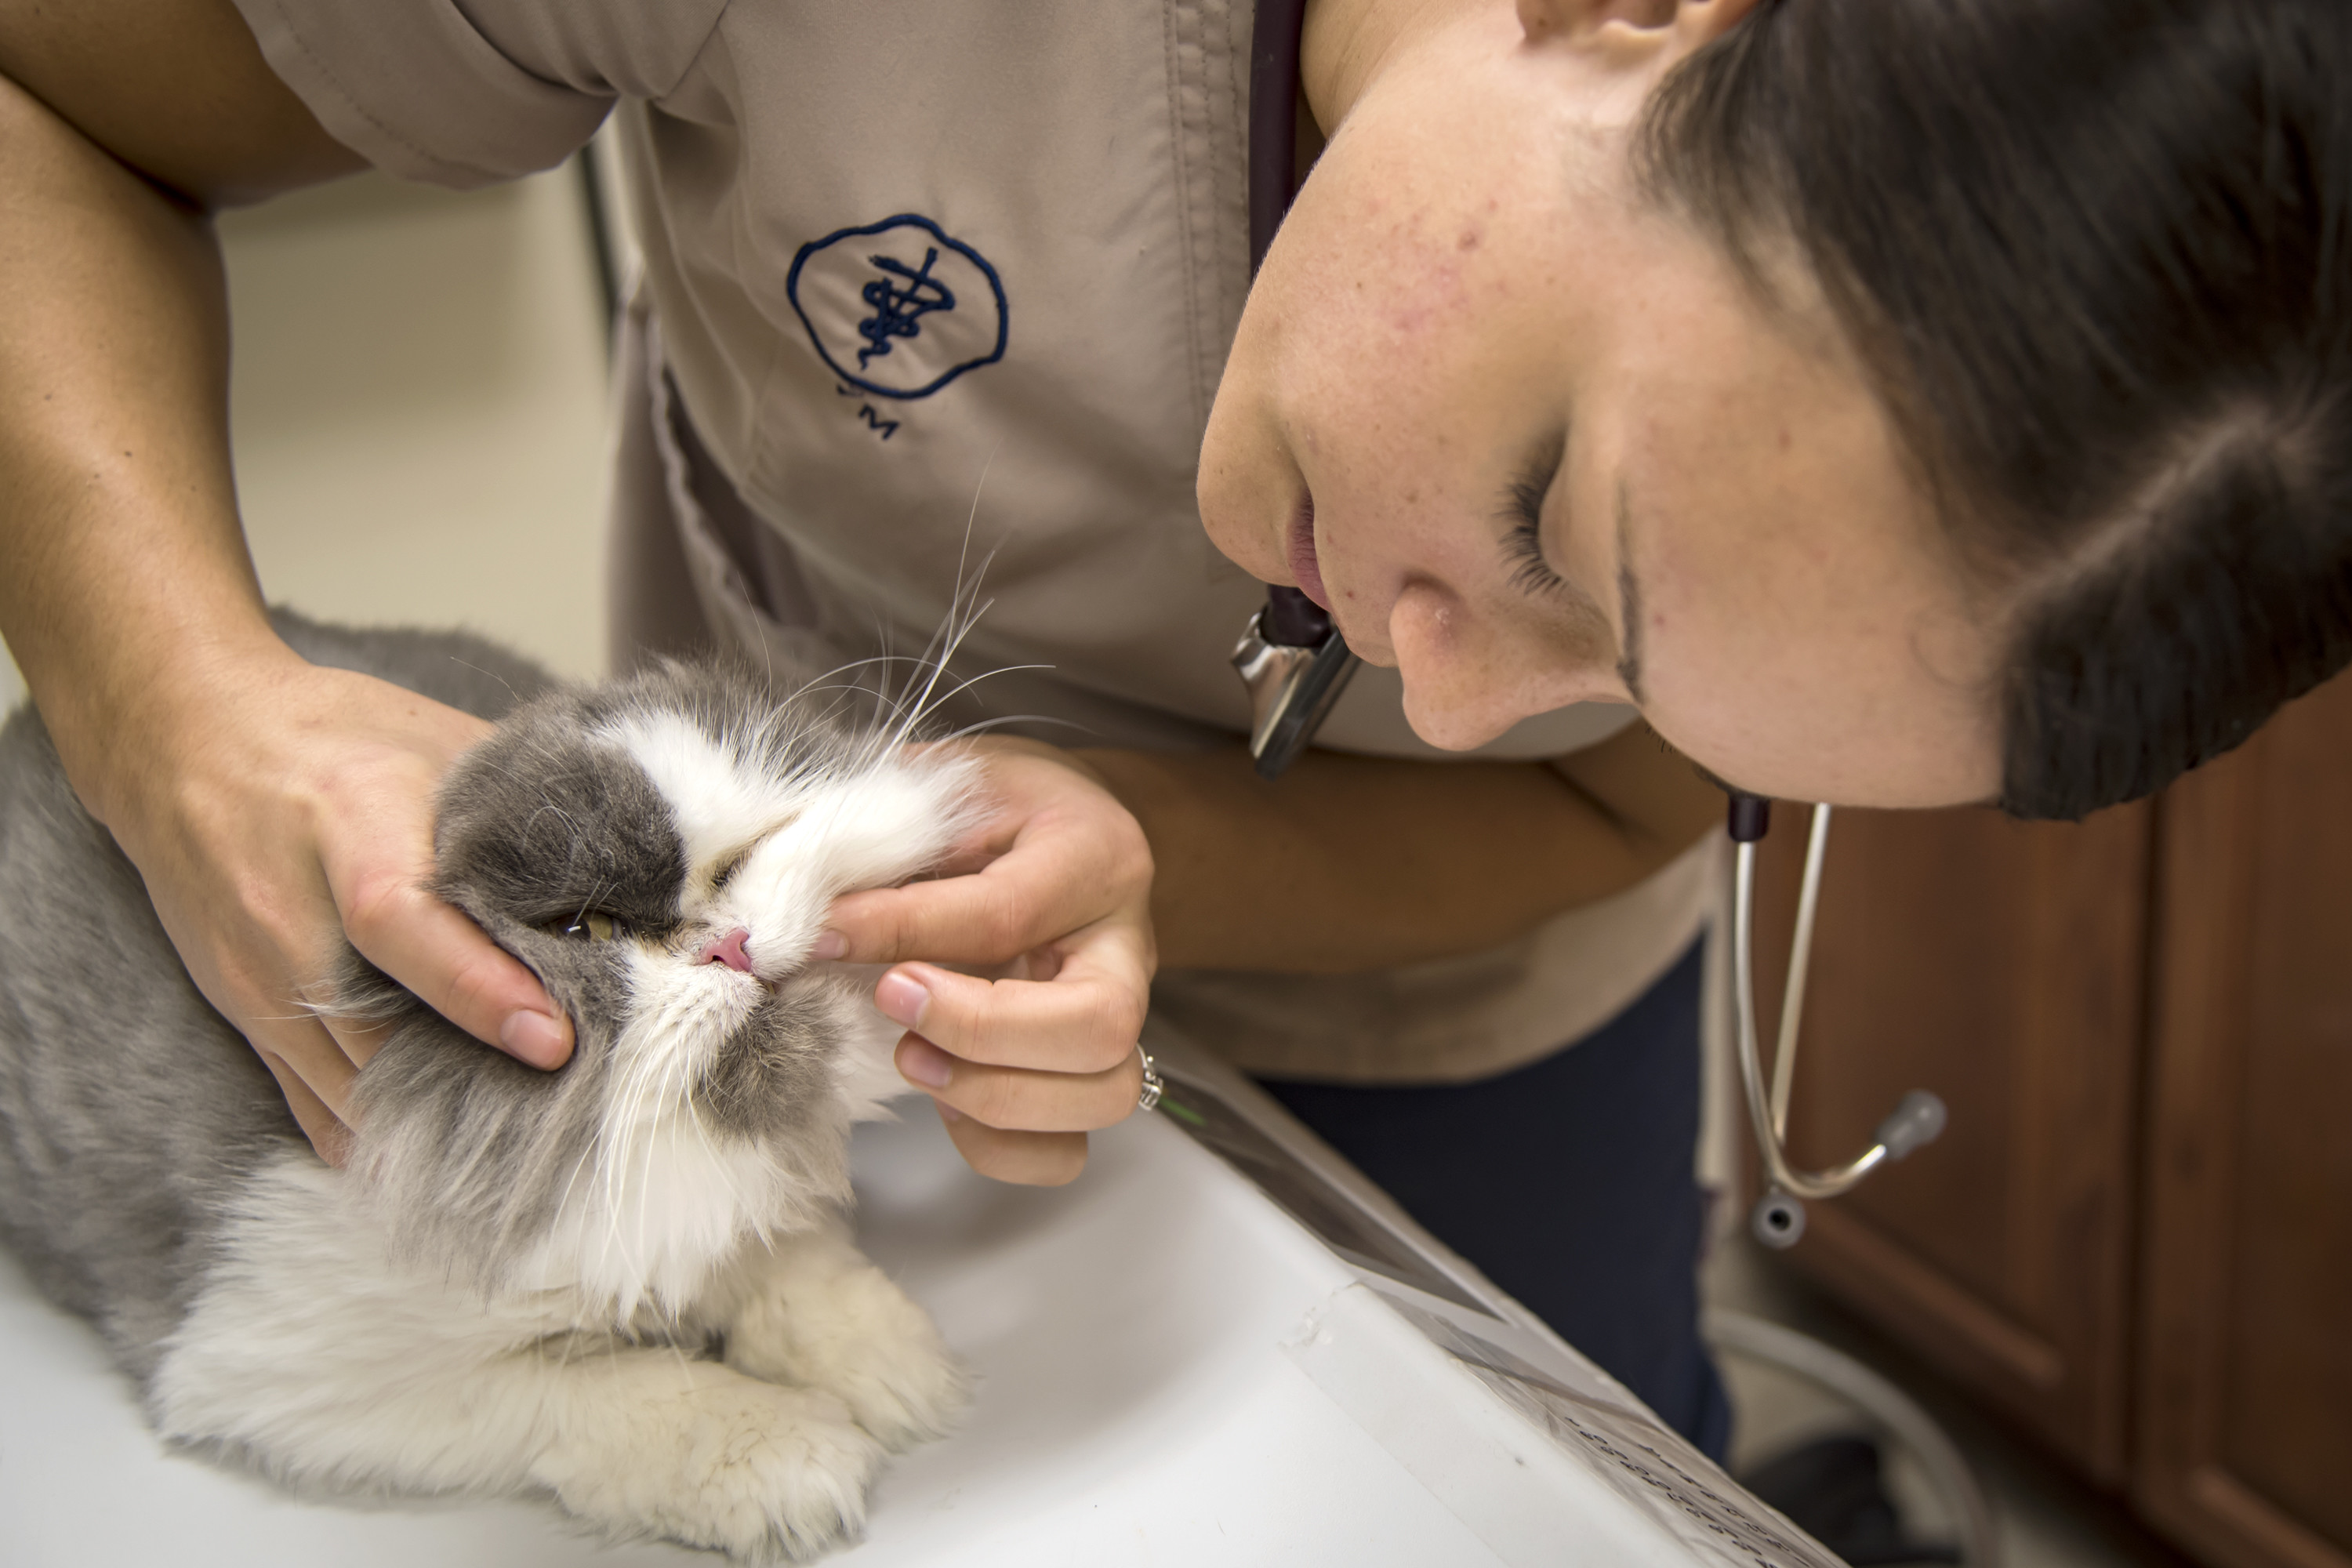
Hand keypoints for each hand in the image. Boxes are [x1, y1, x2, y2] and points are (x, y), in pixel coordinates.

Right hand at [98, 642, 572, 1160]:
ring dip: (435, 1116)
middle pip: (376, 1031)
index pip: (403, 923)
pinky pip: (312, 1106)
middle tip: (579, 1105)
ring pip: (348, 1087)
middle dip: (476, 1078)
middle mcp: (288, 915)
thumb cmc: (334, 733)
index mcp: (347, 824)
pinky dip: (380, 1133)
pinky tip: (448, 1141)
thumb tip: (632, 858)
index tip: (554, 1038)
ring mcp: (256, 977)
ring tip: (531, 1130)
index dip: (479, 988)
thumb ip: (518, 805)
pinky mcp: (243, 1015)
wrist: (184, 738)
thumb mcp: (432, 740)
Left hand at [822, 738, 1156, 1185]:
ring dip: (993, 1096)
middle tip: (891, 1000)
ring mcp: (1122, 1015)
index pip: (1007, 913)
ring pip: (1102, 1094)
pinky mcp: (1092, 1072)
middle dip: (979, 1032)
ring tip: (912, 1057)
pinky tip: (945, 1098)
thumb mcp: (948, 791)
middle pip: (1096, 1025)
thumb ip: (888, 838)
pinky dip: (1000, 1144)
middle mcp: (1126, 944)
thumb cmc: (997, 807)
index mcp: (1093, 855)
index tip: (821, 936)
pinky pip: (1068, 1149)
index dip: (904, 932)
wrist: (1059, 825)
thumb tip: (797, 909)